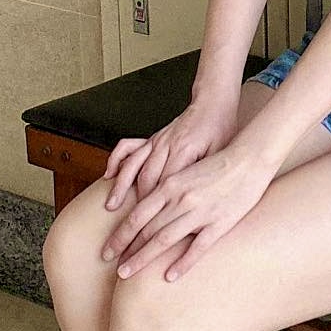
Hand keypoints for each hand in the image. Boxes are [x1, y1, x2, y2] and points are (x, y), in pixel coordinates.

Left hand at [100, 140, 275, 281]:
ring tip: (127, 274)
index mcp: (170, 186)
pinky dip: (182, 263)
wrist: (250, 159)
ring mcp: (200, 213)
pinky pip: (198, 248)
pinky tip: (169, 276)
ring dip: (143, 259)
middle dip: (127, 251)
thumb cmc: (218, 164)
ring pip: (164, 240)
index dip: (120, 235)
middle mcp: (181, 200)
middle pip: (146, 230)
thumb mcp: (185, 173)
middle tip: (114, 269)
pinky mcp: (220, 223)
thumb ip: (167, 190)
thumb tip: (148, 210)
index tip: (108, 251)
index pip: (137, 216)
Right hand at [102, 92, 239, 213]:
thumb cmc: (221, 129)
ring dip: (121, 186)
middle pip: (146, 179)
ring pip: (133, 165)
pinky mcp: (152, 138)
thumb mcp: (221, 153)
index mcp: (184, 151)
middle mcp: (165, 145)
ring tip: (110, 206)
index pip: (166, 185)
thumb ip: (207, 175)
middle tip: (130, 225)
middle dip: (136, 204)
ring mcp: (156, 141)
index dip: (158, 208)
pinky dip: (116, 160)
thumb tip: (199, 202)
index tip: (152, 227)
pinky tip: (109, 175)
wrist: (213, 102)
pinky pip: (128, 147)